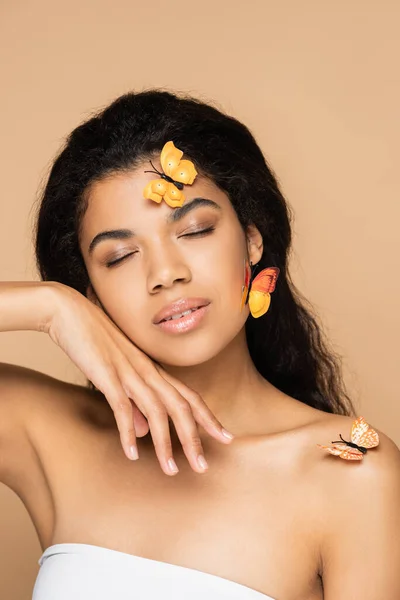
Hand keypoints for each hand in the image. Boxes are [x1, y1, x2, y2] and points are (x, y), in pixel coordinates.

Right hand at [45, 283, 233, 475]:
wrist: (72, 313)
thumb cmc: (95, 342)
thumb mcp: (119, 375)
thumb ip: (134, 403)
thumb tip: (145, 432)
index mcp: (153, 370)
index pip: (189, 397)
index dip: (208, 418)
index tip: (225, 437)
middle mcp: (148, 372)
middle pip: (181, 408)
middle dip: (194, 439)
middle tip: (204, 467)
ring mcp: (129, 372)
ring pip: (157, 411)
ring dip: (165, 444)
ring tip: (171, 470)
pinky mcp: (107, 375)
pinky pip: (122, 408)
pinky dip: (129, 433)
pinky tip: (132, 454)